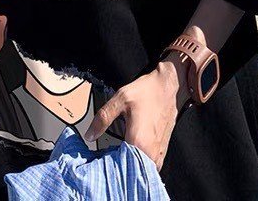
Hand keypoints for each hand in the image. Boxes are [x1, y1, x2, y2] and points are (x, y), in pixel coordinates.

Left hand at [83, 53, 189, 171]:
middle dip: (117, 168)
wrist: (167, 86)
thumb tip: (89, 135)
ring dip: (129, 166)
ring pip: (140, 170)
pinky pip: (149, 165)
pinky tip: (129, 154)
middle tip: (105, 161)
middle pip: (130, 171)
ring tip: (116, 157)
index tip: (98, 162)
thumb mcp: (120, 99)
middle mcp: (151, 152)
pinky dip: (138, 162)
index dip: (107, 165)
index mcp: (139, 142)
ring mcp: (158, 154)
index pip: (120, 167)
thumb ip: (103, 118)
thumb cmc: (146, 92)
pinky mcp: (162, 151)